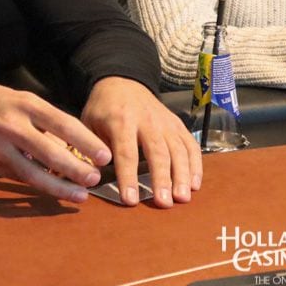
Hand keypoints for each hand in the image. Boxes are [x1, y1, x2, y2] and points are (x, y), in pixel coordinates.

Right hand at [0, 83, 109, 201]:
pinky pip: (19, 178)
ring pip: (34, 174)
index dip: (86, 142)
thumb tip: (77, 152)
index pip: (63, 124)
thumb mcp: (26, 103)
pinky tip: (54, 191)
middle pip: (50, 153)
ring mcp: (0, 147)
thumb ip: (48, 126)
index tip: (104, 156)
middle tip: (95, 179)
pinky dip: (39, 185)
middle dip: (76, 169)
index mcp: (28, 105)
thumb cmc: (2, 105)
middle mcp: (14, 126)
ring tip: (80, 195)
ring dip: (60, 187)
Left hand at [82, 76, 201, 208]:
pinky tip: (195, 184)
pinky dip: (195, 165)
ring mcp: (165, 122)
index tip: (130, 200)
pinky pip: (190, 145)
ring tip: (182, 198)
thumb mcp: (89, 123)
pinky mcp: (177, 124)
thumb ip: (92, 149)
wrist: (122, 82)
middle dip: (162, 179)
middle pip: (157, 152)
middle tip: (164, 203)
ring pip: (178, 150)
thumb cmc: (103, 109)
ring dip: (182, 175)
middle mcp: (147, 121)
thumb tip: (93, 178)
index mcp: (120, 120)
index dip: (128, 177)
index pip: (126, 152)